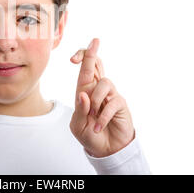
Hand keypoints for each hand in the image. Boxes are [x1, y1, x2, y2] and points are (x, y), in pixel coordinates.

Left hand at [69, 38, 134, 157]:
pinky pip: (112, 102)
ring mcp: (110, 95)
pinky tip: (98, 127)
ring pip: (104, 83)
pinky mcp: (120, 104)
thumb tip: (84, 95)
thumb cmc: (90, 135)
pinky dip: (103, 116)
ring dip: (96, 100)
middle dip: (92, 53)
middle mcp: (97, 90)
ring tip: (92, 117)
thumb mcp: (78, 125)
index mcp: (84, 91)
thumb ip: (80, 111)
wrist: (106, 151)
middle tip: (95, 42)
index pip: (84, 69)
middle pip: (97, 64)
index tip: (73, 57)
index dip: (82, 57)